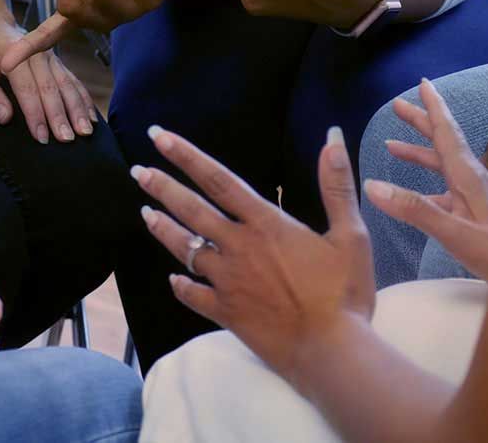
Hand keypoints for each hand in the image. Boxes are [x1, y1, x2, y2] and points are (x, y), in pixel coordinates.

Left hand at [0, 15, 95, 143]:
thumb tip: (5, 118)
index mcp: (13, 57)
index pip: (27, 90)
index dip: (35, 115)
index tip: (41, 138)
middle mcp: (37, 56)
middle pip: (51, 89)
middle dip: (60, 116)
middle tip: (67, 139)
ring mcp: (51, 59)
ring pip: (67, 86)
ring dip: (77, 110)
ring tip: (84, 131)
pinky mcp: (58, 63)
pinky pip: (74, 82)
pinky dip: (84, 99)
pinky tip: (91, 117)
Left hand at [132, 125, 374, 383]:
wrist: (330, 351)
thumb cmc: (344, 293)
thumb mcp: (350, 235)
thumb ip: (336, 185)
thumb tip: (332, 137)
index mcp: (265, 224)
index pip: (218, 179)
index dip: (186, 156)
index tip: (159, 137)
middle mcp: (238, 248)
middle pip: (191, 210)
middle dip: (161, 187)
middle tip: (137, 171)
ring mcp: (227, 282)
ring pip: (185, 249)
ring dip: (163, 229)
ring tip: (145, 213)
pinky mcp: (225, 313)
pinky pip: (193, 295)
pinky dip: (180, 286)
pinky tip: (173, 280)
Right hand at [362, 79, 487, 280]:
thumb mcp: (455, 233)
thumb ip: (415, 210)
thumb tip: (372, 185)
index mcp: (468, 176)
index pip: (447, 133)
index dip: (433, 108)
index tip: (422, 83)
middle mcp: (473, 179)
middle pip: (444, 142)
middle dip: (421, 122)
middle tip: (398, 105)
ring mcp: (477, 195)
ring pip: (444, 164)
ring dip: (420, 153)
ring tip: (392, 146)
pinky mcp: (478, 212)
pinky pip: (447, 188)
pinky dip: (428, 183)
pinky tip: (415, 194)